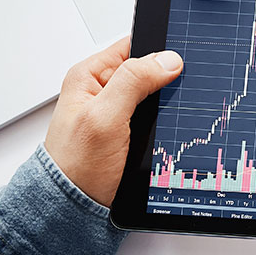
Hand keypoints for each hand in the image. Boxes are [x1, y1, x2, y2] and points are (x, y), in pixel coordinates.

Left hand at [45, 37, 182, 206]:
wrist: (75, 209)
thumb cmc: (75, 166)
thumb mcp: (104, 117)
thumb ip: (133, 82)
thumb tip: (168, 59)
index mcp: (91, 75)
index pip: (134, 45)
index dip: (159, 48)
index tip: (180, 59)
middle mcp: (105, 90)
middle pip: (150, 70)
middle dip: (167, 80)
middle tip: (170, 98)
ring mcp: (120, 111)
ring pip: (158, 95)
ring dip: (168, 105)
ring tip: (165, 120)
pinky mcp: (131, 131)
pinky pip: (158, 116)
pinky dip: (167, 122)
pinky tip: (167, 131)